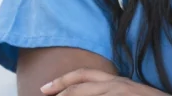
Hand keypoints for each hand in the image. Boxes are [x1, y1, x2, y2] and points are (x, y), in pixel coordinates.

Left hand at [40, 68, 169, 95]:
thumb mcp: (128, 94)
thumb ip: (111, 91)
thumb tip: (90, 92)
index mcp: (117, 82)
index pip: (84, 76)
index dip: (62, 81)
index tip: (45, 89)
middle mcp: (118, 85)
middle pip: (81, 85)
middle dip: (60, 90)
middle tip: (43, 92)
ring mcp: (123, 93)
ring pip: (88, 93)